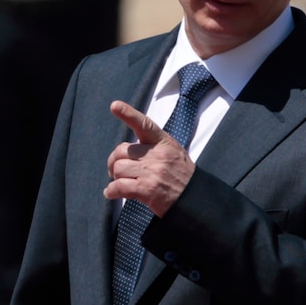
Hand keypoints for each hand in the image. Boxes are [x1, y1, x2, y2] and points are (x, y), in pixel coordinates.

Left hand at [104, 100, 194, 216]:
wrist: (194, 198)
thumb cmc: (181, 175)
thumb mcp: (173, 152)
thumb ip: (153, 147)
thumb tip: (128, 150)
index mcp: (163, 142)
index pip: (144, 124)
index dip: (128, 114)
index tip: (114, 106)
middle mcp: (157, 155)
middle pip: (122, 151)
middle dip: (114, 161)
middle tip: (115, 170)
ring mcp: (152, 172)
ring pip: (118, 169)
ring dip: (116, 177)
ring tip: (121, 183)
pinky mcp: (147, 190)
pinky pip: (118, 187)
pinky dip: (111, 191)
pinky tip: (112, 193)